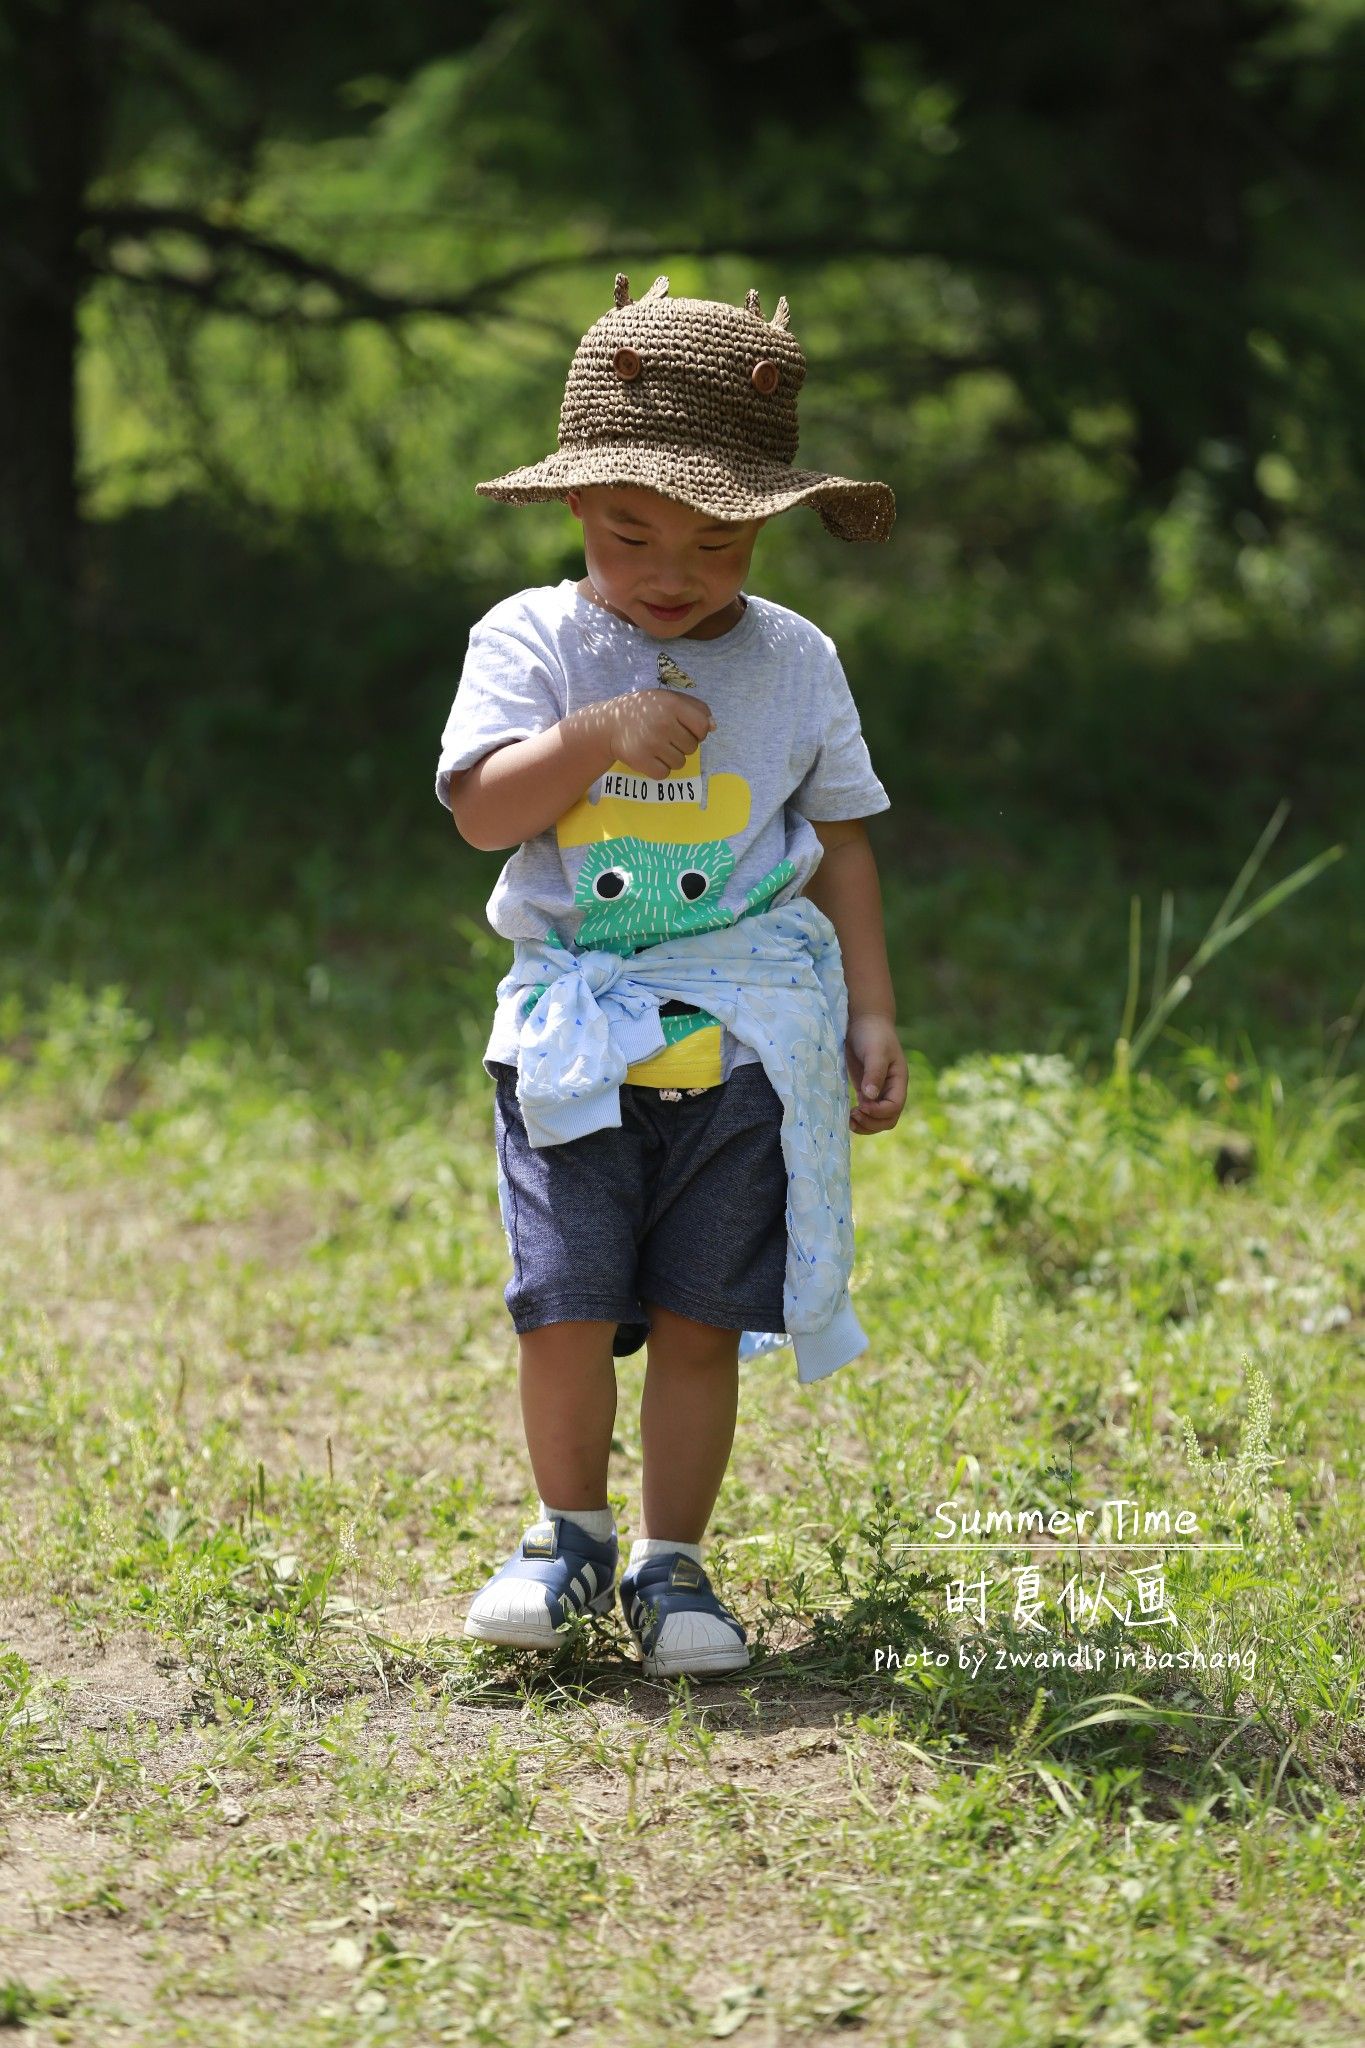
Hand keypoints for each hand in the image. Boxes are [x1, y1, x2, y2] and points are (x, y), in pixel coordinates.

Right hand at [607, 689, 714, 775]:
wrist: (609, 724)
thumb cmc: (645, 710)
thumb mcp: (668, 699)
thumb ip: (695, 708)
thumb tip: (714, 727)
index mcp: (672, 704)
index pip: (703, 726)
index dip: (699, 732)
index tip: (688, 730)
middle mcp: (663, 723)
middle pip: (692, 747)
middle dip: (682, 744)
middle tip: (665, 736)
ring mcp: (652, 743)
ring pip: (680, 763)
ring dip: (671, 757)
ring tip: (657, 746)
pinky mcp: (642, 761)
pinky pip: (665, 773)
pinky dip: (659, 768)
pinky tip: (650, 757)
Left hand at [845, 1014, 906, 1134]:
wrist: (864, 1021)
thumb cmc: (872, 1033)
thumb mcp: (875, 1051)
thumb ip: (874, 1073)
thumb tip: (870, 1097)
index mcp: (899, 1081)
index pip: (894, 1106)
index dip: (879, 1111)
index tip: (861, 1104)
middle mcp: (891, 1089)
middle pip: (888, 1119)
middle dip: (872, 1122)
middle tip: (853, 1115)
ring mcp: (879, 1092)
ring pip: (877, 1119)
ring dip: (865, 1124)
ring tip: (849, 1120)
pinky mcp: (865, 1090)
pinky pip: (866, 1112)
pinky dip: (859, 1118)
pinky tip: (847, 1115)